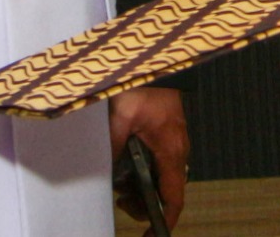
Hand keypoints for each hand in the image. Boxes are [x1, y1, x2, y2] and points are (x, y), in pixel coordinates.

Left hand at [109, 86, 188, 228]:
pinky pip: (159, 161)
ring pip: (162, 176)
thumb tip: (103, 166)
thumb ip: (112, 143)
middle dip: (145, 202)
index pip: (174, 197)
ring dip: (142, 185)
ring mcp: (173, 141)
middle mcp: (177, 149)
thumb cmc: (144, 84)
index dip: (166, 219)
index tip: (152, 233)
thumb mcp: (121, 116)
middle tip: (122, 202)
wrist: (154, 60)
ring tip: (121, 184)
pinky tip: (125, 163)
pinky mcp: (166, 133)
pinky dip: (144, 170)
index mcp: (171, 150)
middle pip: (167, 191)